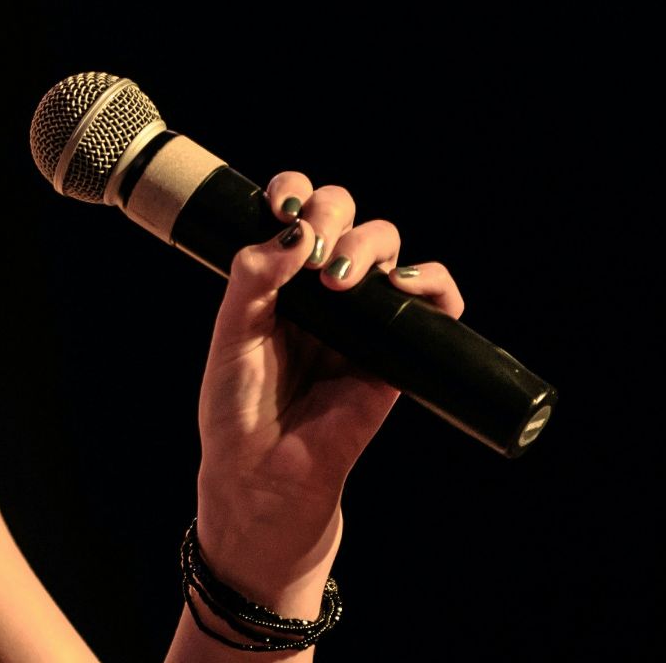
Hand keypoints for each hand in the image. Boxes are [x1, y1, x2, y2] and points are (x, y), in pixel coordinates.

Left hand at [193, 173, 465, 607]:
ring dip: (372, 244)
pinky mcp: (396, 351)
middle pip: (346, 216)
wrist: (263, 475)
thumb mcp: (230, 336)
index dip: (294, 190)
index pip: (296, 210)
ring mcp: (362, 317)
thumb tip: (294, 232)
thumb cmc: (238, 409)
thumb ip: (254, 280)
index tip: (282, 204)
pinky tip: (407, 286)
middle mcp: (322, 288)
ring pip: (388, 248)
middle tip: (314, 254)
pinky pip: (434, 305)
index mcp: (278, 277)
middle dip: (333, 214)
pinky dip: (434, 284)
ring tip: (343, 279)